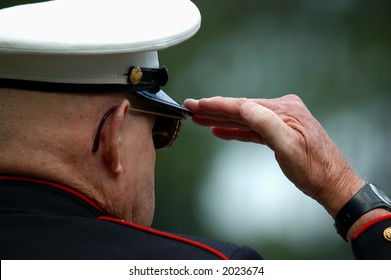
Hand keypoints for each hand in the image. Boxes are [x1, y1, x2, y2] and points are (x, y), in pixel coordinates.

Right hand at [184, 94, 363, 217]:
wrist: (332, 182)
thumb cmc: (314, 168)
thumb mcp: (289, 147)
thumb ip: (266, 124)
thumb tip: (244, 107)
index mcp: (284, 110)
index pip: (243, 105)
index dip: (217, 105)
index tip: (197, 104)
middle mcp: (282, 110)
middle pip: (241, 109)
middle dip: (215, 110)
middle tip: (191, 108)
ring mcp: (281, 120)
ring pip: (245, 118)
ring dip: (222, 119)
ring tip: (201, 119)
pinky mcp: (280, 131)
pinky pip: (252, 128)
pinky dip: (236, 130)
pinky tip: (222, 130)